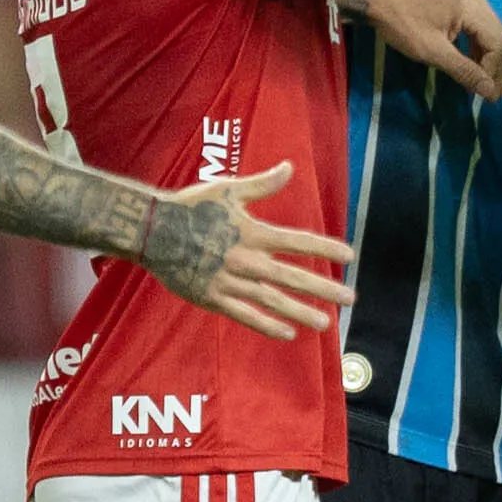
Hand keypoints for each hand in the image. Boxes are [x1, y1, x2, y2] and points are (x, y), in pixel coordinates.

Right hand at [140, 160, 355, 340]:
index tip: (349, 256)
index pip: (298, 241)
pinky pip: (244, 315)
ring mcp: (229, 281)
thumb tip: (290, 167)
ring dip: (301, 312)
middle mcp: (246, 258)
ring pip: (272, 300)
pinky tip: (288, 333)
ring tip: (325, 323)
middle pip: (292, 276)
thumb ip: (262, 184)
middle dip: (324, 288)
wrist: (151, 231)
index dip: (325, 248)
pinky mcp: (213, 297)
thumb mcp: (227, 190)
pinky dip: (267, 325)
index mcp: (252, 231)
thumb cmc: (190, 207)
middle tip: (350, 298)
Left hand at [355, 0, 501, 100]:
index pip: (498, 45)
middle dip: (498, 69)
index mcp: (473, 9)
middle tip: (493, 96)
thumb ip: (464, 71)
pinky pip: (480, 28)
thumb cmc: (401, 23)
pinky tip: (473, 65)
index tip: (488, 97)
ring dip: (490, 60)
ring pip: (492, 34)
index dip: (495, 73)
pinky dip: (480, 49)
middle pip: (500, 39)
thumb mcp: (432, 51)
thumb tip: (489, 92)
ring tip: (485, 85)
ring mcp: (470, 0)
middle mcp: (478, 1)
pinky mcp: (461, 3)